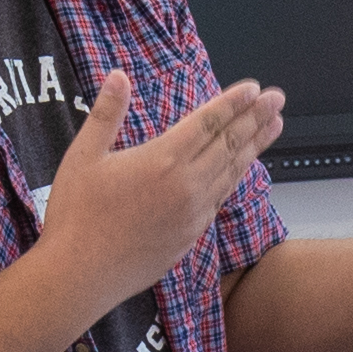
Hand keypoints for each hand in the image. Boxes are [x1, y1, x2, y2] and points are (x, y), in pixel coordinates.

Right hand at [35, 70, 284, 323]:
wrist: (80, 275)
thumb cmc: (76, 217)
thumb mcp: (83, 156)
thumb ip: (106, 114)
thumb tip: (118, 76)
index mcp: (160, 160)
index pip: (207, 124)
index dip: (232, 103)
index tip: (253, 89)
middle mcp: (185, 186)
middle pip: (228, 144)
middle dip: (254, 118)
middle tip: (277, 99)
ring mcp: (192, 214)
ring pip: (231, 172)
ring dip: (254, 146)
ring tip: (274, 126)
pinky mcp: (190, 236)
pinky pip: (220, 199)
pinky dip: (236, 177)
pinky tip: (242, 168)